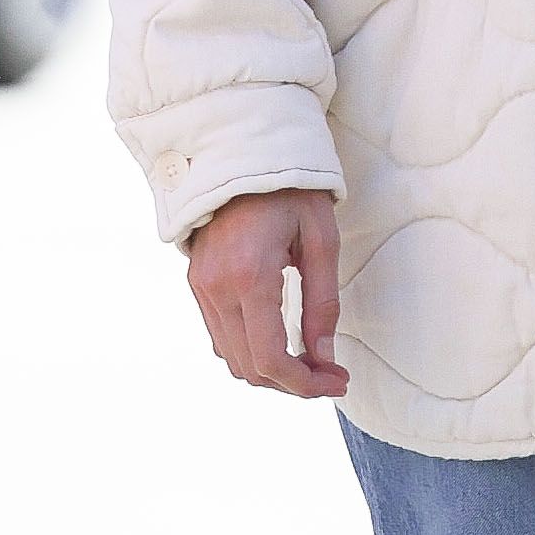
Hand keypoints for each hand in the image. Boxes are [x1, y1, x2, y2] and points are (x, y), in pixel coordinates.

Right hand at [187, 189, 349, 399]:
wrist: (239, 150)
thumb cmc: (288, 188)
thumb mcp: (320, 238)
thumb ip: (323, 303)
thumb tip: (324, 357)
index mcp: (250, 276)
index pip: (271, 360)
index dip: (306, 385)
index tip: (337, 380)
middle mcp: (217, 288)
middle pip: (250, 368)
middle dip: (293, 383)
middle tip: (329, 373)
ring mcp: (201, 286)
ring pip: (232, 359)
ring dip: (270, 371)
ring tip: (308, 360)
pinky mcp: (197, 281)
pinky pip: (220, 336)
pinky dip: (250, 351)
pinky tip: (279, 339)